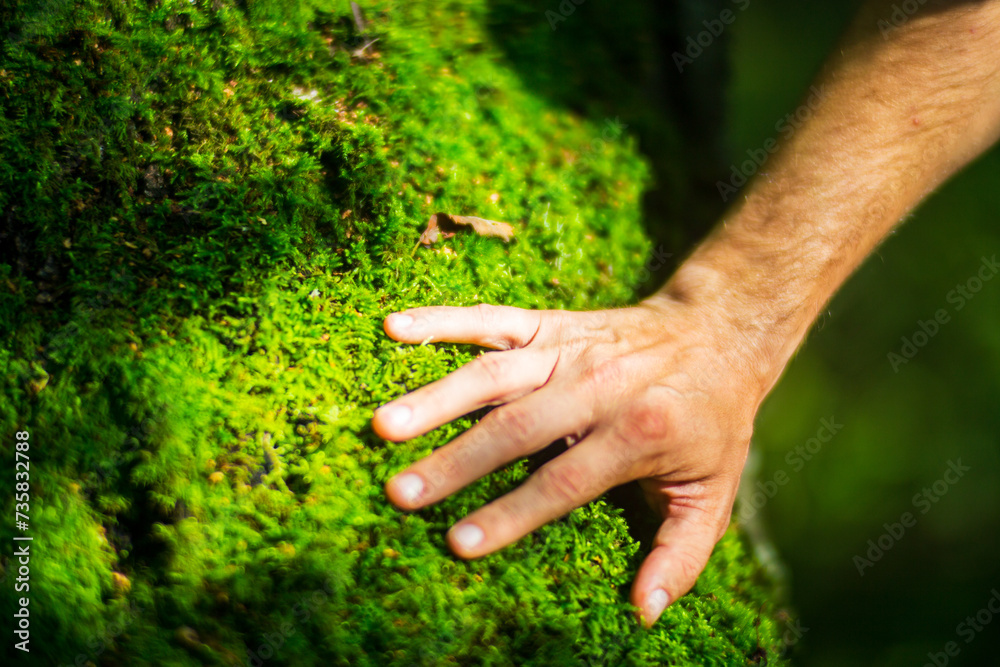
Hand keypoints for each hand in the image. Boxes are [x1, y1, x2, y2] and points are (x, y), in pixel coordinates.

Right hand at [372, 294, 769, 626]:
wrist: (718, 334)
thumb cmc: (711, 423)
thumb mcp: (714, 492)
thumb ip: (680, 554)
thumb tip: (645, 613)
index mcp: (638, 431)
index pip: (562, 482)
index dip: (511, 514)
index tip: (458, 543)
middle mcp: (596, 386)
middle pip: (516, 427)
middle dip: (456, 461)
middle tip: (400, 492)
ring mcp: (568, 350)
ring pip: (494, 373)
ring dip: (437, 396)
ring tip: (384, 424)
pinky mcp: (551, 324)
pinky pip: (492, 319)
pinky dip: (443, 320)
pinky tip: (394, 328)